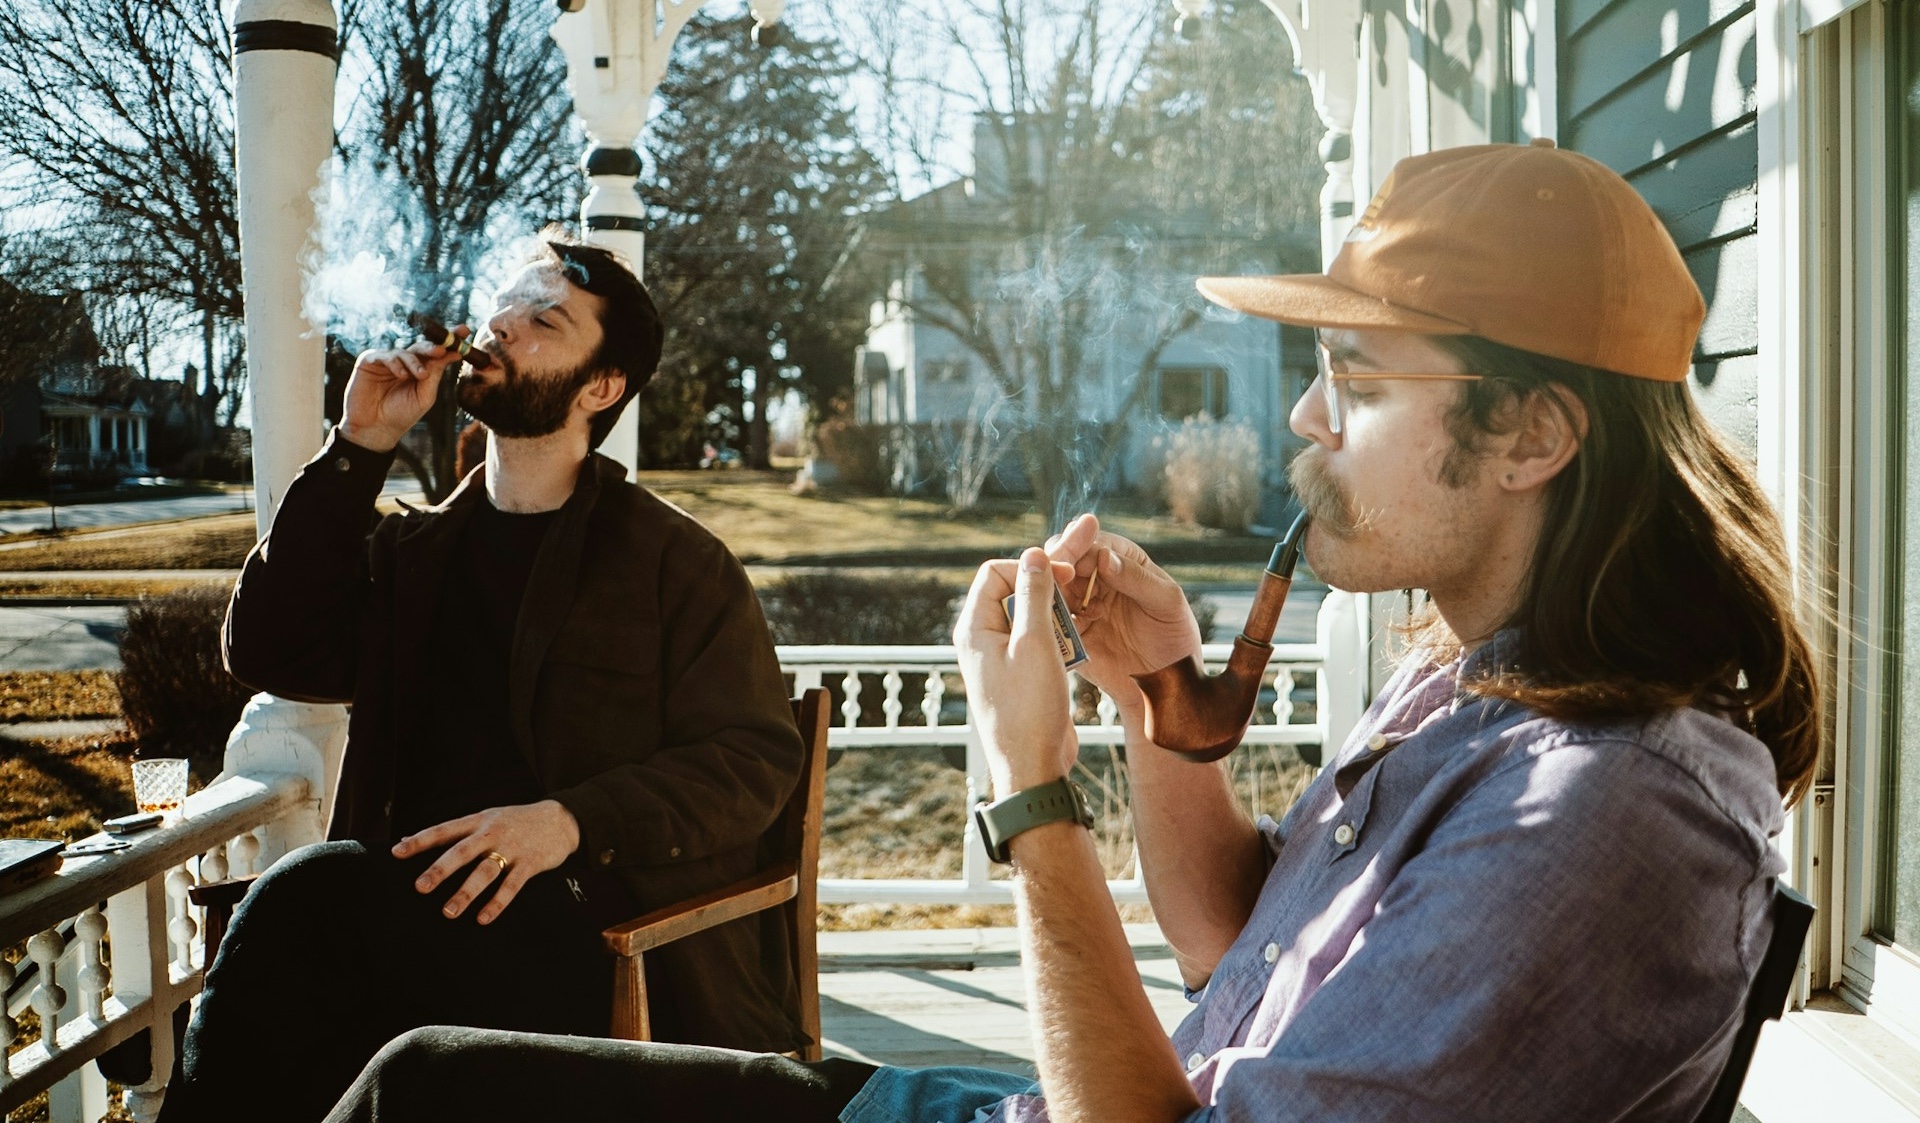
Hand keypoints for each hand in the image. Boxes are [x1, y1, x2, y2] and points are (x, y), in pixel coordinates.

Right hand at [338, 332, 464, 452]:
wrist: (376, 428)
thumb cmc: (402, 414)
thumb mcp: (425, 395)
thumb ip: (436, 373)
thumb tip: (453, 353)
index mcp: (422, 369)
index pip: (437, 352)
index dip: (450, 339)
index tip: (465, 330)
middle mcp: (405, 362)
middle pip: (422, 346)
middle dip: (434, 345)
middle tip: (442, 349)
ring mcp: (388, 361)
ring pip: (405, 352)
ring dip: (415, 362)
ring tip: (421, 376)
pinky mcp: (370, 361)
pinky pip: (385, 356)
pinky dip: (396, 364)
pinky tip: (402, 375)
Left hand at [391, 799, 580, 924]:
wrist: (562, 819)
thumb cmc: (515, 822)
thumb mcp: (485, 819)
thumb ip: (452, 832)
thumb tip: (406, 840)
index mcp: (478, 821)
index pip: (444, 830)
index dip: (420, 841)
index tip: (396, 853)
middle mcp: (492, 833)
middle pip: (463, 851)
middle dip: (441, 869)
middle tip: (420, 887)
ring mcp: (512, 848)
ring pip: (486, 871)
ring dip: (467, 892)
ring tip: (449, 912)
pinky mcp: (531, 863)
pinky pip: (512, 885)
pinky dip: (498, 902)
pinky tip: (483, 918)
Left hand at [954, 548, 1079, 796]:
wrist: (1034, 767)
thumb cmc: (1029, 711)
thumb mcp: (1035, 644)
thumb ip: (1034, 596)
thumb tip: (1033, 555)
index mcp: (974, 628)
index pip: (996, 572)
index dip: (1030, 568)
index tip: (1065, 575)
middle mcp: (981, 639)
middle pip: (1013, 591)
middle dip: (1046, 594)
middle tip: (1075, 601)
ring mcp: (999, 658)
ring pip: (1029, 617)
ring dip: (1055, 621)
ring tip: (1072, 638)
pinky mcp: (1018, 674)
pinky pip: (1037, 643)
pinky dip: (1057, 642)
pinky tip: (1074, 654)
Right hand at [1045, 514, 1203, 717]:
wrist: (1167, 682)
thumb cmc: (1175, 635)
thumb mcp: (1166, 602)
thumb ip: (1136, 577)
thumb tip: (1103, 556)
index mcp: (1121, 560)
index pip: (1093, 543)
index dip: (1078, 547)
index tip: (1073, 562)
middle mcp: (1095, 578)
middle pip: (1064, 560)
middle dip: (1056, 566)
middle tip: (1056, 578)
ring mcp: (1079, 604)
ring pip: (1049, 588)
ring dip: (1050, 593)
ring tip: (1067, 609)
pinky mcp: (1068, 632)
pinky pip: (1049, 621)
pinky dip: (1050, 620)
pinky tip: (1066, 628)